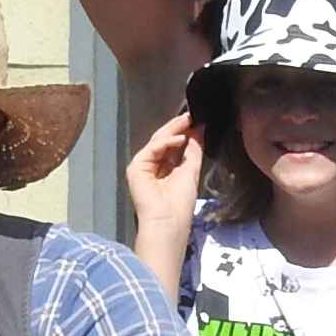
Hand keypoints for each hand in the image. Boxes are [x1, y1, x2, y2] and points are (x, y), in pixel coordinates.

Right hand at [125, 109, 204, 230]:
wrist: (168, 221)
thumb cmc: (180, 203)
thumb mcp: (191, 170)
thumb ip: (194, 149)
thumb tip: (199, 129)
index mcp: (167, 170)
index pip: (173, 146)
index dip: (184, 133)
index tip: (197, 121)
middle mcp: (154, 166)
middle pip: (164, 141)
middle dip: (178, 127)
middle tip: (191, 114)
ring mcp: (144, 166)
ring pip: (157, 141)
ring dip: (173, 130)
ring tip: (188, 120)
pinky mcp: (136, 167)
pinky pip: (152, 149)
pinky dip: (166, 142)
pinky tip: (180, 138)